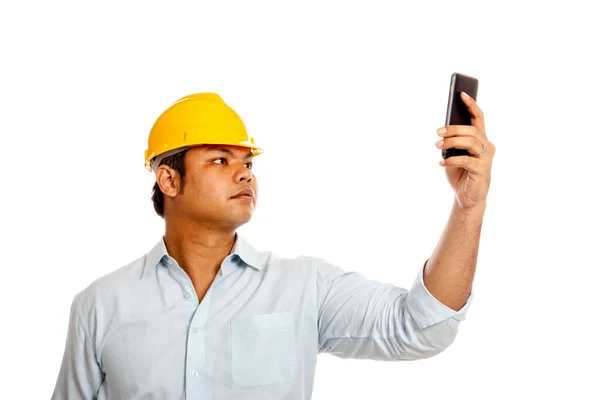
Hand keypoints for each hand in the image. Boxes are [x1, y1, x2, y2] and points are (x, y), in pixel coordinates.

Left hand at [435, 92, 494, 211]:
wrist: (466, 197)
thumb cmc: (460, 173)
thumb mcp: (454, 154)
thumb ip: (453, 142)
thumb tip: (444, 129)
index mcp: (480, 139)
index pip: (478, 118)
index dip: (471, 105)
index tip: (461, 94)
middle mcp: (487, 146)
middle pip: (472, 130)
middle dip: (454, 129)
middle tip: (438, 132)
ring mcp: (486, 158)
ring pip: (471, 142)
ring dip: (452, 142)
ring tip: (438, 145)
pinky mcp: (483, 170)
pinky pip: (467, 160)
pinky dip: (451, 160)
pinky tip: (441, 162)